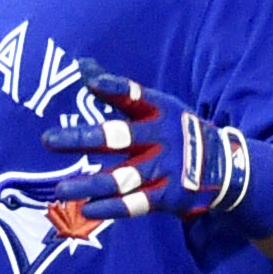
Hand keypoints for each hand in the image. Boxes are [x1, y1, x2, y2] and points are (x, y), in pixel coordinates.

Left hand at [32, 65, 262, 229]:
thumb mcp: (157, 104)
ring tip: (60, 189)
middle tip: (48, 140)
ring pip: (121, 178)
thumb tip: (82, 65)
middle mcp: (161, 137)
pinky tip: (86, 208)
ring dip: (89, 184)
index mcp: (158, 110)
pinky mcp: (169, 196)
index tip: (89, 81)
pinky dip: (111, 208)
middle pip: (117, 137)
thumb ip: (118, 90)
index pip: (133, 95)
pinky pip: (135, 204)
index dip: (112, 87)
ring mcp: (165, 168)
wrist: (224, 166)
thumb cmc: (178, 130)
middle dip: (81, 138)